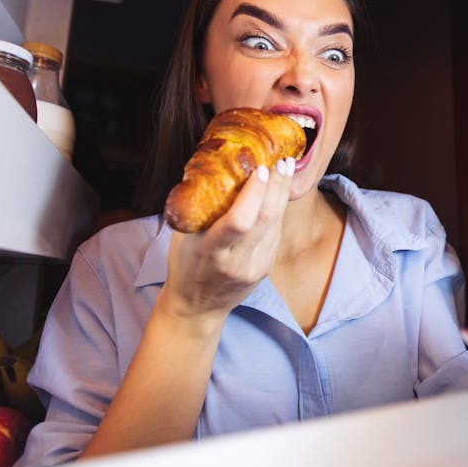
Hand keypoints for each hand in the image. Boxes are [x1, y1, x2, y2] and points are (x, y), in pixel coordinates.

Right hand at [159, 158, 294, 324]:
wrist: (197, 306)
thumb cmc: (185, 264)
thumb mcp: (183, 237)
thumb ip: (199, 207)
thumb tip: (213, 165)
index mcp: (212, 252)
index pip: (239, 221)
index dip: (254, 193)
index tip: (260, 169)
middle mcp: (238, 261)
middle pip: (266, 219)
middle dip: (277, 186)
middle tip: (280, 160)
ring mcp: (256, 266)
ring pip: (276, 224)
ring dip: (282, 193)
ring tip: (284, 168)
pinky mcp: (266, 267)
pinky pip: (276, 233)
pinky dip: (278, 210)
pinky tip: (278, 192)